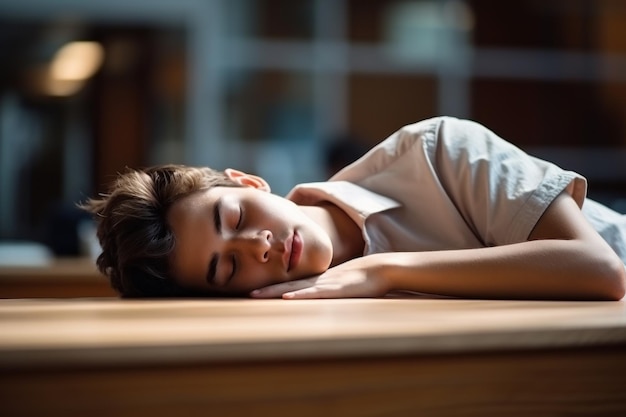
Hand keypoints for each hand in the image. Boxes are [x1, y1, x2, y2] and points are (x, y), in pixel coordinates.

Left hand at [250, 256, 389, 298]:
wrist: (381, 268)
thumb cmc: (362, 278)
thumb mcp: (339, 284)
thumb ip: (326, 288)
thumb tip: (313, 296)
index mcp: (317, 281)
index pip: (289, 285)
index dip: (271, 288)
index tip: (253, 292)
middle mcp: (317, 281)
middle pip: (286, 286)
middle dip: (265, 290)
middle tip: (245, 294)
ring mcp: (325, 284)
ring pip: (295, 289)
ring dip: (275, 292)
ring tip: (255, 295)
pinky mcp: (336, 289)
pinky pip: (314, 293)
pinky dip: (299, 296)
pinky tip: (286, 298)